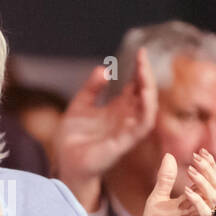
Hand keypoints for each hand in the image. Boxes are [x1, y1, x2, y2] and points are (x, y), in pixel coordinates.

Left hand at [56, 48, 158, 207]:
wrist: (66, 162)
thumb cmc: (73, 138)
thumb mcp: (80, 106)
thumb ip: (92, 88)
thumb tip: (104, 69)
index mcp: (117, 109)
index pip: (136, 87)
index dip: (140, 70)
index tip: (140, 52)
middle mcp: (126, 119)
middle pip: (145, 94)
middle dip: (146, 75)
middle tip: (142, 58)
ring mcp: (127, 131)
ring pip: (148, 109)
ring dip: (149, 90)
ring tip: (144, 72)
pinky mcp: (125, 143)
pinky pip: (142, 126)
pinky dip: (146, 110)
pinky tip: (144, 94)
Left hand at [134, 149, 215, 215]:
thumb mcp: (156, 198)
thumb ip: (164, 179)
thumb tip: (169, 155)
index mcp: (193, 199)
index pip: (209, 179)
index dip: (208, 165)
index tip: (200, 152)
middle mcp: (199, 208)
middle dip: (209, 170)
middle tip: (197, 158)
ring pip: (214, 198)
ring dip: (204, 182)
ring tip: (191, 171)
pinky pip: (204, 214)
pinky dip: (198, 201)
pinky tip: (187, 192)